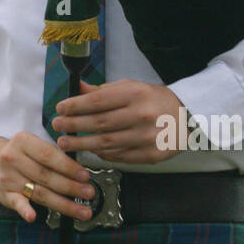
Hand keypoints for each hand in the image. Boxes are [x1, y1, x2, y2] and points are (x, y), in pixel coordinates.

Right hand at [0, 134, 94, 222]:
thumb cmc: (21, 155)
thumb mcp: (33, 145)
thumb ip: (54, 155)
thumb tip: (81, 172)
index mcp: (22, 141)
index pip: (49, 155)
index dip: (69, 167)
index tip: (85, 176)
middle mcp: (12, 158)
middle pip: (46, 175)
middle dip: (71, 187)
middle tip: (89, 193)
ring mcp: (7, 178)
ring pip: (39, 192)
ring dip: (63, 204)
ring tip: (82, 211)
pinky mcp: (5, 195)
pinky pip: (17, 203)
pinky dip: (25, 210)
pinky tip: (33, 217)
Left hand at [52, 79, 184, 164]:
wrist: (187, 117)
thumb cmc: (153, 100)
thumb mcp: (130, 87)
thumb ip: (102, 90)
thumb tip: (76, 88)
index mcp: (135, 94)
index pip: (98, 101)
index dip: (75, 106)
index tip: (60, 109)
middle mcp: (142, 115)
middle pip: (99, 123)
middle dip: (73, 126)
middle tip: (56, 127)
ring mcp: (147, 137)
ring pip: (107, 143)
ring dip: (82, 144)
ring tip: (65, 142)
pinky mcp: (152, 155)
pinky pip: (119, 156)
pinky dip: (102, 154)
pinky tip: (90, 150)